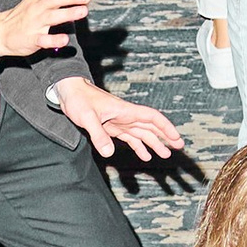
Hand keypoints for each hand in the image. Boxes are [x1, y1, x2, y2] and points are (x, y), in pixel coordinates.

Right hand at [0, 0, 93, 58]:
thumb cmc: (27, 13)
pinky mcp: (31, 39)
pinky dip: (53, 40)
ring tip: (83, 11)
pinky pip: (42, 40)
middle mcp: (37, 7)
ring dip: (67, 13)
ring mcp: (33, 23)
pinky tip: (65, 39)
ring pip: (50, 17)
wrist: (0, 33)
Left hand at [48, 76, 184, 160]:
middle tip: (178, 147)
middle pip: (151, 126)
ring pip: (142, 133)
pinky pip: (130, 137)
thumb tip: (109, 153)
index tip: (176, 137)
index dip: (165, 127)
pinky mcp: (111, 127)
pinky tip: (144, 155)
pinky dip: (138, 146)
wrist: (68, 91)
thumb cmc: (78, 99)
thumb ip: (98, 134)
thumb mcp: (86, 117)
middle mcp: (126, 116)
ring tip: (165, 154)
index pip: (152, 118)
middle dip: (165, 136)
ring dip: (154, 143)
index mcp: (125, 111)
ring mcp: (119, 122)